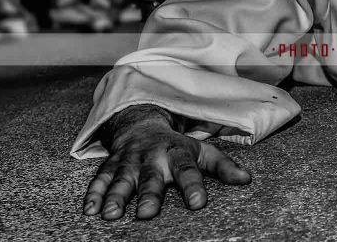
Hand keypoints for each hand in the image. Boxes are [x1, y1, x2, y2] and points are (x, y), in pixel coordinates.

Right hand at [83, 105, 250, 220]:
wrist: (142, 123)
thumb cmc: (176, 146)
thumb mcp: (201, 151)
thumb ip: (222, 166)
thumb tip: (246, 180)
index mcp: (177, 153)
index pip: (188, 169)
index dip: (193, 185)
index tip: (198, 203)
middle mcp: (152, 156)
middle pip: (151, 176)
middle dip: (149, 194)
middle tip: (147, 213)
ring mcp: (129, 160)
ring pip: (122, 178)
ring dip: (116, 195)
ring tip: (112, 214)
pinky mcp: (110, 164)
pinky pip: (99, 178)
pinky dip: (93, 193)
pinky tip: (90, 210)